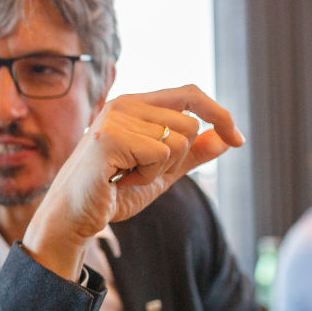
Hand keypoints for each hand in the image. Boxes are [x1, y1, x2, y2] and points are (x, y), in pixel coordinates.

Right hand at [25, 84, 244, 277]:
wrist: (74, 217)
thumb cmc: (112, 194)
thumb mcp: (161, 173)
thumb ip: (192, 155)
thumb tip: (225, 138)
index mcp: (135, 105)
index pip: (189, 94)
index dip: (219, 114)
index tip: (237, 140)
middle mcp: (124, 104)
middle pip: (190, 124)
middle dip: (177, 158)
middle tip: (142, 172)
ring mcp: (115, 118)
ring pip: (179, 140)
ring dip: (160, 169)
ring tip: (128, 175)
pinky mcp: (109, 137)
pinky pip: (161, 153)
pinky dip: (148, 176)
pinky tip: (120, 180)